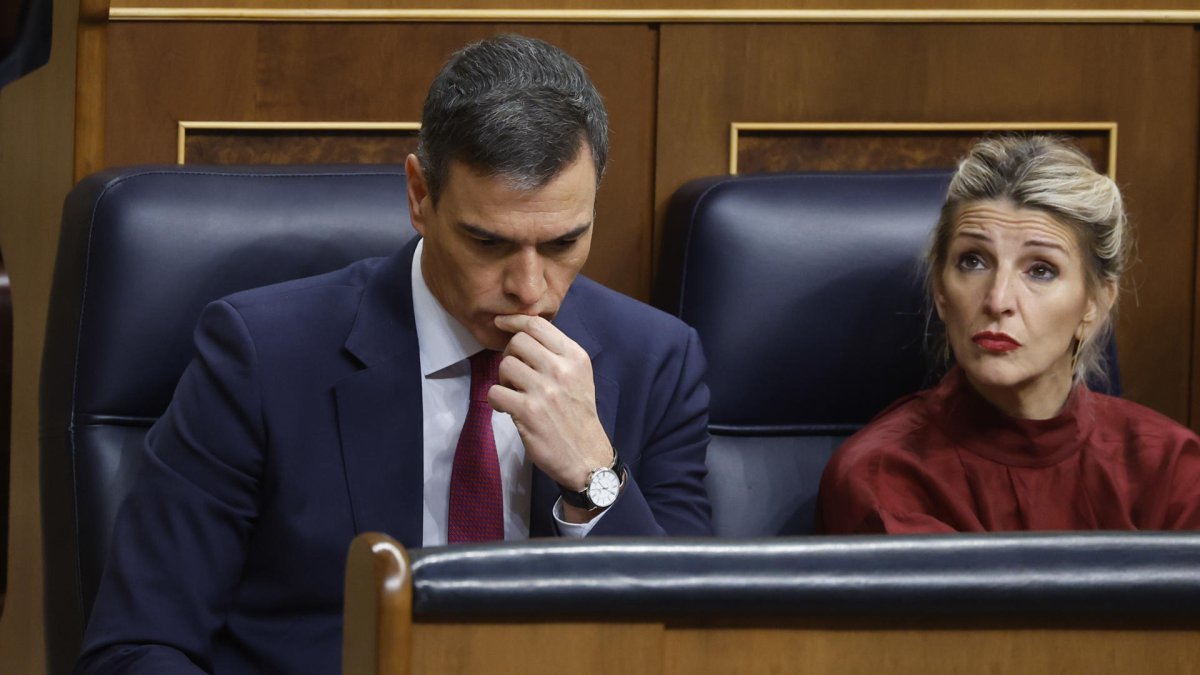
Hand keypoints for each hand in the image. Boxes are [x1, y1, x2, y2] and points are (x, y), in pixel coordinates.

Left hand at [488, 314, 616, 517]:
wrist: (586, 456)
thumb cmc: (578, 415)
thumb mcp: (579, 377)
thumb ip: (556, 354)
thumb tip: (522, 334)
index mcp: (575, 357)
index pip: (537, 325)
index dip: (514, 321)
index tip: (501, 323)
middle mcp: (561, 369)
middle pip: (518, 342)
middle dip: (510, 355)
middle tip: (516, 375)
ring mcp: (544, 390)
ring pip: (505, 366)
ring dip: (504, 380)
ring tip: (515, 393)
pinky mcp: (528, 411)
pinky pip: (495, 392)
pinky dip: (497, 401)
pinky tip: (508, 409)